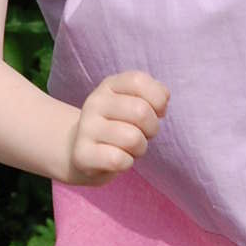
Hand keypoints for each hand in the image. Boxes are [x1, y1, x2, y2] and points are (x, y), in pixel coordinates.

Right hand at [65, 71, 169, 185]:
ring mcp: (86, 128)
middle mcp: (95, 102)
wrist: (84, 151)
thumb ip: (154, 95)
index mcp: (110, 85)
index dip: (157, 99)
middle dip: (151, 128)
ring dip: (139, 148)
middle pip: (140, 112)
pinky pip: (118, 160)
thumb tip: (163, 100)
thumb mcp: (135, 103)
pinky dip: (126, 163)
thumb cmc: (120, 126)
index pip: (138, 81)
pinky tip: (118, 160)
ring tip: (129, 148)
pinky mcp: (82, 154)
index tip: (155, 111)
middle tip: (142, 133)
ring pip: (132, 139)